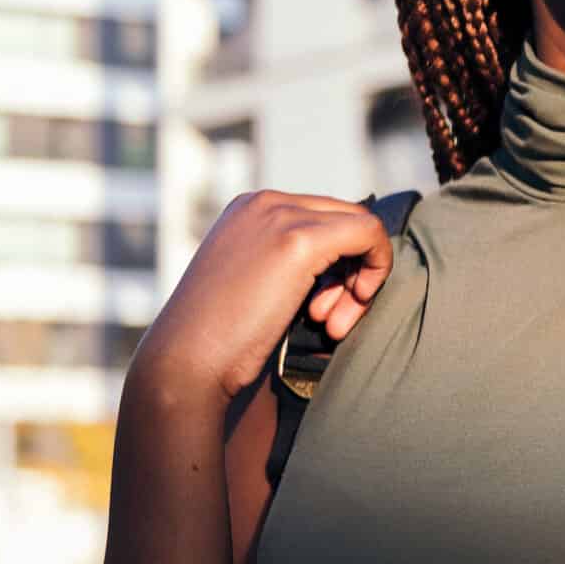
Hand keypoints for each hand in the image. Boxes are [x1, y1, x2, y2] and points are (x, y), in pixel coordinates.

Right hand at [131, 191, 397, 403]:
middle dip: (356, 269)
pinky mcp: (299, 240)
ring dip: (363, 279)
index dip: (342, 262)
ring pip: (362, 227)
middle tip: (337, 318)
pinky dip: (377, 269)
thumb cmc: (223, 337)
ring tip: (333, 324)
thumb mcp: (260, 280)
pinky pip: (368, 234)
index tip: (328, 307)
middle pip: (348, 218)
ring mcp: (280, 216)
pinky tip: (351, 308)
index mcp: (251, 209)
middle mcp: (264, 202)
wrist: (188, 361)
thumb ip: (294, 260)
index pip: (326, 218)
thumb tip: (349, 260)